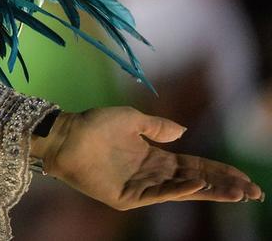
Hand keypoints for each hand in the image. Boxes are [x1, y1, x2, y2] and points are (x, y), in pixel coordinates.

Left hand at [31, 107, 263, 209]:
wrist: (64, 135)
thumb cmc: (93, 124)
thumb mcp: (130, 119)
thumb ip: (157, 126)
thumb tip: (184, 131)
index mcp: (155, 156)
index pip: (196, 167)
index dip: (220, 172)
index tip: (246, 178)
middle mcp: (152, 174)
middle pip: (197, 182)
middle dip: (224, 186)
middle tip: (253, 191)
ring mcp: (141, 187)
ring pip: (183, 192)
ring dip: (210, 191)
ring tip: (236, 192)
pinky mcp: (127, 197)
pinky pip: (157, 195)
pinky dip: (178, 191)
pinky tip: (197, 187)